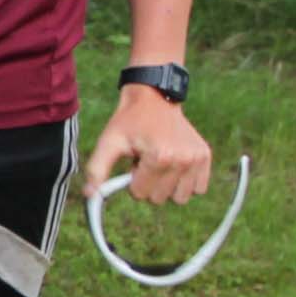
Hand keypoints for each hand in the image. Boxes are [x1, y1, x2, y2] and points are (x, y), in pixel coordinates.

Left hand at [85, 86, 212, 204]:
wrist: (154, 97)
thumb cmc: (129, 121)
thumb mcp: (108, 142)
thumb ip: (97, 170)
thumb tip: (89, 196)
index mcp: (160, 157)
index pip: (140, 194)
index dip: (132, 179)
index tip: (134, 160)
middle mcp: (183, 160)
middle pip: (159, 199)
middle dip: (148, 183)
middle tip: (146, 159)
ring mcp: (197, 159)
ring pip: (180, 198)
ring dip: (167, 185)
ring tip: (160, 161)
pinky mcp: (205, 157)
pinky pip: (198, 189)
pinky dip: (185, 182)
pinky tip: (175, 163)